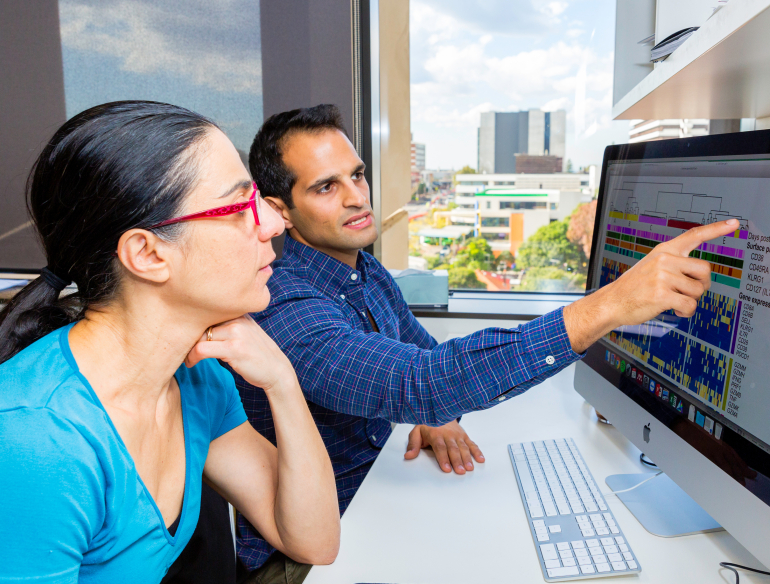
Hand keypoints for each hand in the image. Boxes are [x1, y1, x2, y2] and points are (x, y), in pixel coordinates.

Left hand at [185, 315, 295, 392]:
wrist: (277, 371)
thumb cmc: (258, 355)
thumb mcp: (246, 333)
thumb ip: (228, 326)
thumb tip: (198, 327)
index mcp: (239, 313)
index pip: (207, 312)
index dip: (194, 326)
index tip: (186, 338)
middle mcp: (238, 319)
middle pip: (200, 323)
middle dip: (189, 337)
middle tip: (183, 350)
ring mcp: (237, 332)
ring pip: (199, 335)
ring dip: (188, 349)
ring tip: (187, 358)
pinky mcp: (234, 348)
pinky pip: (202, 349)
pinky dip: (192, 357)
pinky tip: (192, 363)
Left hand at [404, 420, 484, 473]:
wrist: (439, 411)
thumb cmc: (428, 425)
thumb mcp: (416, 432)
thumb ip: (413, 444)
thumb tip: (408, 455)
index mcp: (435, 434)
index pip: (440, 447)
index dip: (443, 458)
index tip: (446, 468)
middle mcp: (448, 434)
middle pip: (453, 449)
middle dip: (457, 461)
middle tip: (460, 471)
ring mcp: (457, 435)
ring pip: (463, 447)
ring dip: (467, 458)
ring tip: (470, 468)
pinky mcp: (464, 436)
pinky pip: (472, 444)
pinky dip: (477, 451)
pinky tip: (480, 459)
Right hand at [564, 219, 738, 352]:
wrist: (611, 302)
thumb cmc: (633, 288)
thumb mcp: (651, 267)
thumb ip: (675, 264)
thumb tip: (702, 276)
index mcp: (664, 251)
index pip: (693, 235)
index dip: (716, 229)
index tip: (734, 224)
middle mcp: (664, 260)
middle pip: (705, 270)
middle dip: (701, 285)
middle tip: (687, 291)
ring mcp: (663, 276)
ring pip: (699, 290)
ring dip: (691, 300)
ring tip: (674, 301)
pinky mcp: (662, 294)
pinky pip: (690, 305)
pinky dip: (685, 311)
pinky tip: (674, 309)